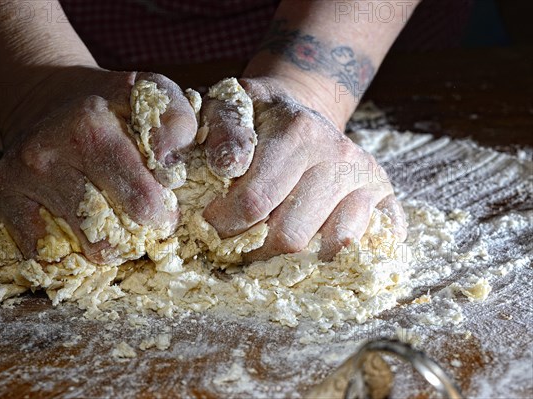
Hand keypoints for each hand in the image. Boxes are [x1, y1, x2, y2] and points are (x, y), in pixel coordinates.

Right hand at [0, 67, 197, 262]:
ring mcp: (18, 179)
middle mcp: (48, 154)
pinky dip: (66, 252)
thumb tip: (173, 164)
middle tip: (138, 222)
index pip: (142, 203)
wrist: (46, 97)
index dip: (163, 215)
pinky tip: (76, 228)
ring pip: (78, 250)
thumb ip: (176, 121)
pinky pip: (40, 256)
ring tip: (111, 224)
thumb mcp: (150, 94)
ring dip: (104, 247)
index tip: (163, 209)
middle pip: (109, 238)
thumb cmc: (108, 105)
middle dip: (134, 237)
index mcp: (91, 127)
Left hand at [202, 77, 405, 260]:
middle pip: (291, 235)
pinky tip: (312, 253)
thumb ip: (222, 131)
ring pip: (330, 250)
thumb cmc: (257, 117)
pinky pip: (369, 248)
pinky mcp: (386, 199)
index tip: (210, 226)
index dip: (224, 225)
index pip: (255, 203)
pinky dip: (340, 261)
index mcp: (299, 133)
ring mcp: (367, 179)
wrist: (301, 114)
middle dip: (254, 250)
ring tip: (268, 248)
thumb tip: (228, 166)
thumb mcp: (227, 106)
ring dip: (292, 262)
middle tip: (236, 244)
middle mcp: (340, 156)